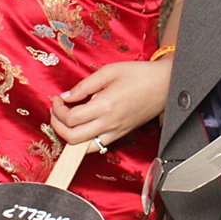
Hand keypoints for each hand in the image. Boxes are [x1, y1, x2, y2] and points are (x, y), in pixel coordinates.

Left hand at [48, 58, 172, 147]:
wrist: (164, 84)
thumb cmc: (139, 74)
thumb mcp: (109, 71)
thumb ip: (85, 85)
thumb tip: (67, 96)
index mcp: (105, 105)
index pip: (71, 118)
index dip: (58, 110)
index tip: (56, 99)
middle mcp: (109, 123)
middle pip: (72, 138)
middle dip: (57, 126)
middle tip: (56, 111)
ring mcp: (115, 132)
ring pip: (83, 148)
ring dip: (69, 137)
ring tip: (65, 121)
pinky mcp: (120, 134)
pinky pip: (97, 146)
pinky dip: (83, 141)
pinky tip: (81, 126)